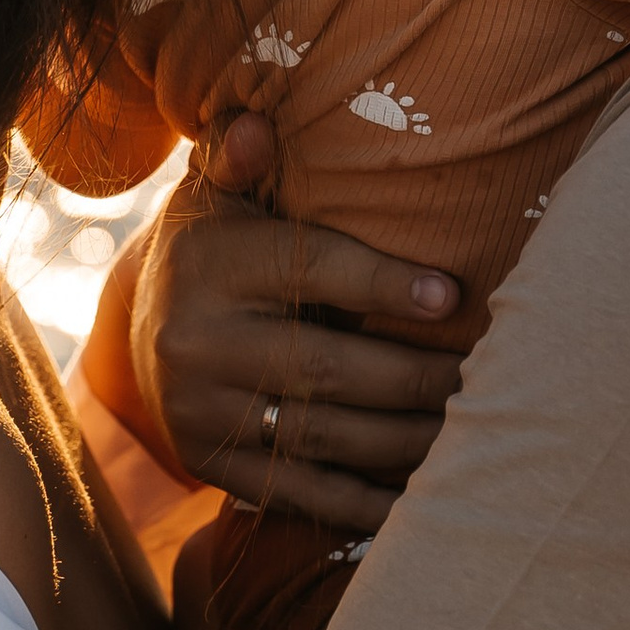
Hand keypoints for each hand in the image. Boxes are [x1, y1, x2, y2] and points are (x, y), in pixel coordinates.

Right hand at [126, 115, 467, 533]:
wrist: (141, 333)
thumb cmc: (215, 247)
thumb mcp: (215, 192)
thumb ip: (236, 154)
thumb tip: (255, 126)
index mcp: (209, 265)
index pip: (308, 272)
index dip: (383, 285)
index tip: (451, 296)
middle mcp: (197, 343)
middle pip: (326, 367)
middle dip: (417, 376)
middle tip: (488, 375)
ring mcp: (202, 413)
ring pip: (323, 436)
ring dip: (407, 440)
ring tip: (474, 430)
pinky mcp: (211, 466)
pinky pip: (300, 492)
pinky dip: (364, 502)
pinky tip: (421, 497)